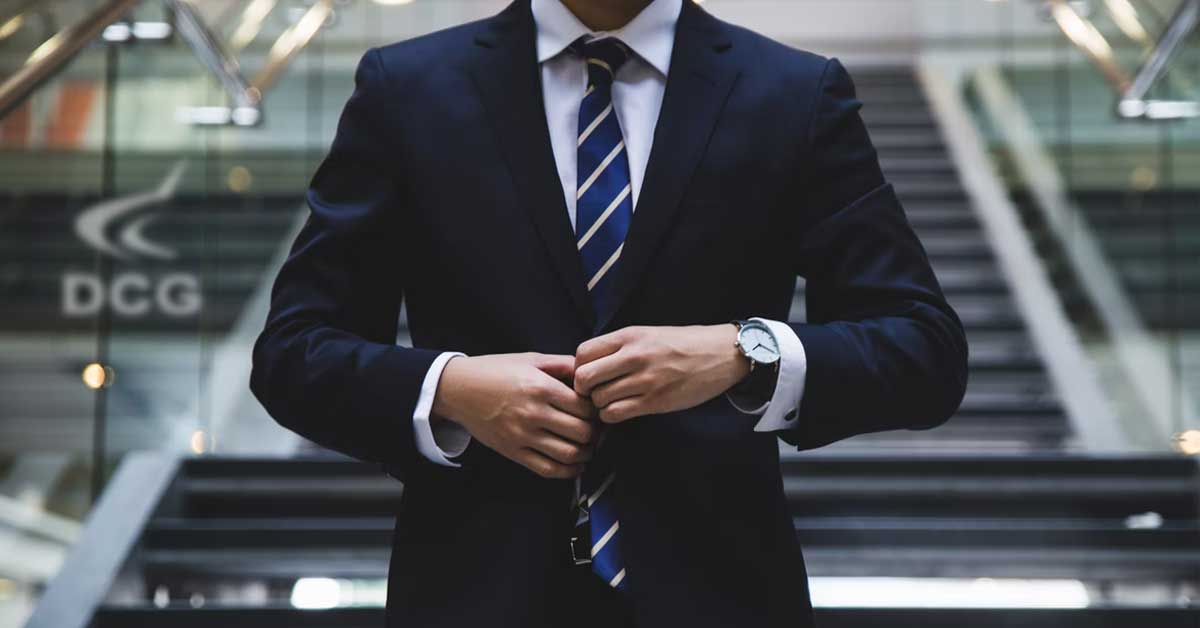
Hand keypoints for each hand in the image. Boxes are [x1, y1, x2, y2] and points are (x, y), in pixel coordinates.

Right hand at [432, 353, 597, 478]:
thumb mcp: (531, 359)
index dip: (597, 411)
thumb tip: (590, 373)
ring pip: (569, 454)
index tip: (597, 410)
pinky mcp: (513, 452)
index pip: (585, 407)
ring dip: (586, 454)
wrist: (459, 389)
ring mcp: (522, 435)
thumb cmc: (496, 370)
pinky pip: (547, 469)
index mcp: (540, 387)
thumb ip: (563, 364)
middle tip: (597, 429)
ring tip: (588, 447)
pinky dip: (568, 471)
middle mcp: (533, 413)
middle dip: (596, 433)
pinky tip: (575, 465)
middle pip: (582, 432)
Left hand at [574, 325, 749, 423]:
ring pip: (599, 399)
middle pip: (584, 378)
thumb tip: (588, 364)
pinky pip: (616, 414)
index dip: (578, 367)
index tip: (588, 374)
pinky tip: (621, 410)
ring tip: (611, 401)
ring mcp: (645, 380)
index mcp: (630, 336)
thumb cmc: (683, 343)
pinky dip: (612, 416)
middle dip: (584, 389)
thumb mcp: (648, 333)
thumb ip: (620, 346)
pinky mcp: (655, 401)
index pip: (582, 353)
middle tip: (594, 392)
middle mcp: (634, 356)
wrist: (721, 354)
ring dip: (599, 405)